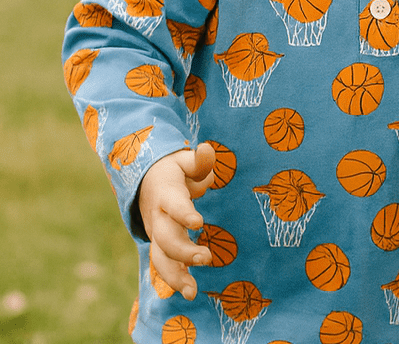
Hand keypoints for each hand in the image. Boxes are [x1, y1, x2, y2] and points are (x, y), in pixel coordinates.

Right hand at [137, 143, 215, 299]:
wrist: (145, 182)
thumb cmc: (173, 170)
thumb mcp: (183, 160)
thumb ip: (198, 161)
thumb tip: (207, 151)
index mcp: (166, 192)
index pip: (174, 204)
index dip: (184, 213)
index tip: (198, 223)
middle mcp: (158, 216)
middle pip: (165, 237)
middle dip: (184, 251)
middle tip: (207, 258)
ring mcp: (156, 233)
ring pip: (160, 258)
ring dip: (175, 276)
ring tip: (192, 292)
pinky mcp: (159, 244)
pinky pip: (163, 264)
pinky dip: (174, 278)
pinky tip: (189, 291)